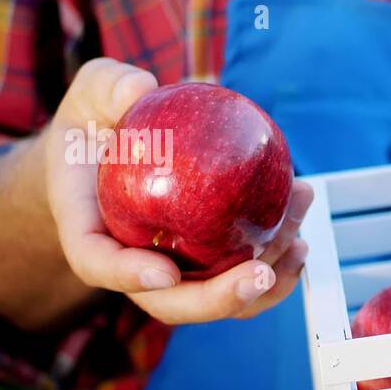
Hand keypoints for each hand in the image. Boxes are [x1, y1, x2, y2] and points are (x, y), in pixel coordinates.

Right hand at [42, 58, 310, 323]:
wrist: (114, 150)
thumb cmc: (97, 124)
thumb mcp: (91, 93)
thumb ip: (107, 86)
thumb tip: (139, 88)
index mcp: (90, 232)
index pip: (99, 264)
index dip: (129, 275)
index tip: (164, 273)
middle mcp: (134, 264)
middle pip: (172, 302)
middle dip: (220, 299)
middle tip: (260, 274)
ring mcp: (176, 268)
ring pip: (219, 294)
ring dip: (267, 274)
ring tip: (297, 229)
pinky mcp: (211, 260)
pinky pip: (244, 275)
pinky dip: (279, 259)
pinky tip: (300, 224)